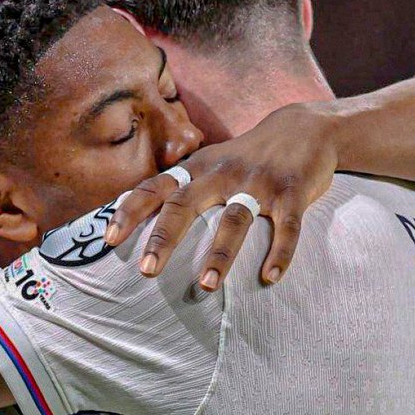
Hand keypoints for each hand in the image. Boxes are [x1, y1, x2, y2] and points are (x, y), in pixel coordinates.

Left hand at [104, 103, 338, 289]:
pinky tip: (270, 278)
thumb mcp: (210, 162)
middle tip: (146, 270)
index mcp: (198, 169)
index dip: (131, 211)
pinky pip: (287, 228)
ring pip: (234, 220)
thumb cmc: (246, 157)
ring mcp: (259, 184)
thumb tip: (134, 218)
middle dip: (165, 238)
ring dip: (220, 254)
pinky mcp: (292, 194)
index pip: (156, 187)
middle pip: (187, 204)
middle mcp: (223, 174)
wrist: (305, 128)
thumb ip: (179, 186)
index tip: (109, 239)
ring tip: (206, 286)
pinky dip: (280, 253)